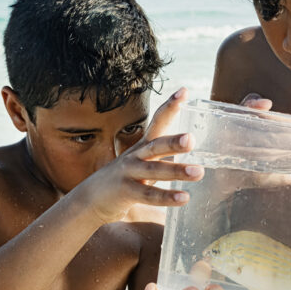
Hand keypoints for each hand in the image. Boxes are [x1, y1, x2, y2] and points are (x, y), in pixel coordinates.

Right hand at [75, 88, 203, 224]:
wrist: (91, 197)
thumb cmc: (127, 177)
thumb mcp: (145, 161)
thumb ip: (164, 154)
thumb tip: (193, 147)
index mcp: (144, 145)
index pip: (158, 121)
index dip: (170, 106)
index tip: (184, 91)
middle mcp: (136, 155)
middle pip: (156, 145)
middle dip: (174, 141)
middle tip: (191, 139)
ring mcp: (129, 173)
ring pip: (154, 170)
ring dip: (177, 171)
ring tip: (199, 172)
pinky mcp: (126, 192)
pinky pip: (149, 195)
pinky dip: (167, 197)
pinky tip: (184, 198)